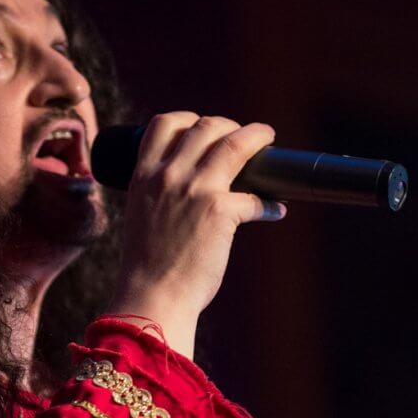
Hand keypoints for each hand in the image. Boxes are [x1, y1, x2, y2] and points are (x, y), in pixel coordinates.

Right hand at [107, 112, 284, 357]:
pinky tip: (276, 210)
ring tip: (267, 141)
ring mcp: (195, 190)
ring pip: (234, 143)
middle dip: (228, 126)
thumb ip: (159, 196)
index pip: (163, 124)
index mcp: (143, 176)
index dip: (189, 119)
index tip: (204, 129)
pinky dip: (271, 203)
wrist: (150, 297)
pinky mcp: (220, 212)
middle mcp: (168, 176)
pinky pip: (257, 197)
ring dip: (257, 137)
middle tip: (242, 140)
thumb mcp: (141, 216)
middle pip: (205, 126)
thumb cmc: (146, 266)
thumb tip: (190, 192)